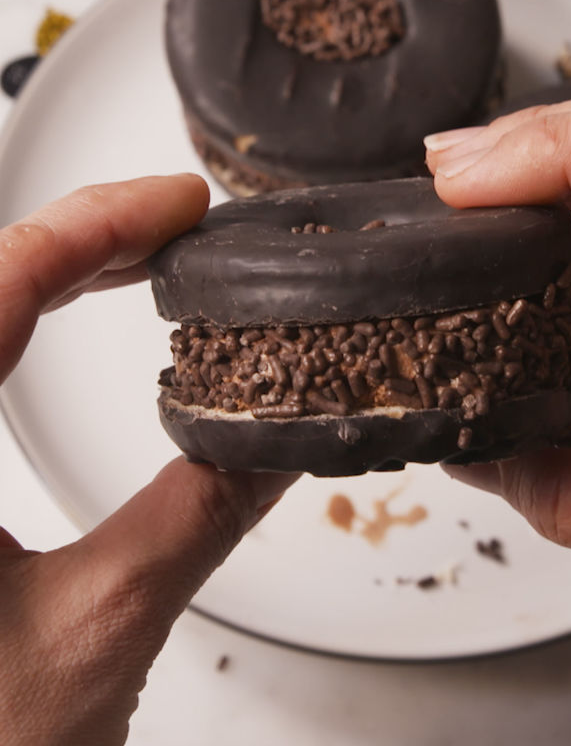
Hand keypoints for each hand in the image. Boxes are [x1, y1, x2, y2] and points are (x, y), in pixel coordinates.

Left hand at [0, 175, 296, 745]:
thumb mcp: (101, 628)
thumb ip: (199, 514)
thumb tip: (279, 436)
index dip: (90, 230)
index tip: (175, 207)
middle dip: (78, 239)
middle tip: (172, 223)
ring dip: (45, 269)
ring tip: (133, 252)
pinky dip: (13, 316)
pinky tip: (57, 310)